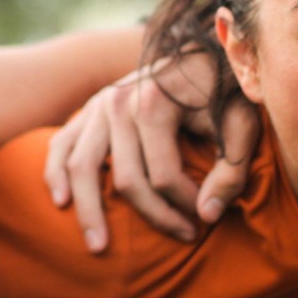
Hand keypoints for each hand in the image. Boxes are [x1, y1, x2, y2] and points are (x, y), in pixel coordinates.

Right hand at [44, 50, 259, 251]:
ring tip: (99, 246)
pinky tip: (61, 203)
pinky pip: (60, 147)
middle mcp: (118, 104)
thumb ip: (231, 169)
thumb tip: (206, 215)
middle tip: (182, 237)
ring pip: (82, 168)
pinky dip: (55, 175)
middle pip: (126, 178)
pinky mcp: (86, 112)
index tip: (206, 219)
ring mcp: (96, 107)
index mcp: (154, 103)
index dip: (186, 205)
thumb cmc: (222, 90)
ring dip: (88, 211)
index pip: (164, 175)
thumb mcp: (242, 123)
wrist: (194, 51)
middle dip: (154, 215)